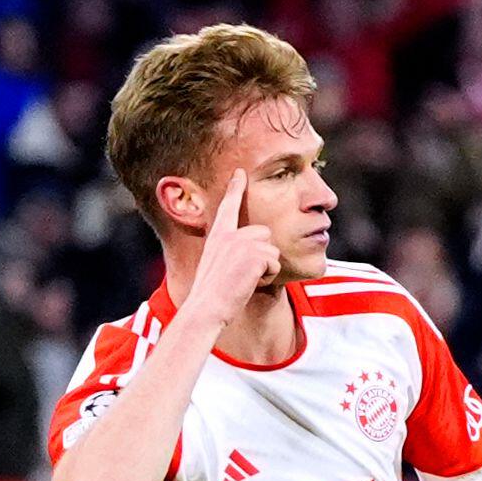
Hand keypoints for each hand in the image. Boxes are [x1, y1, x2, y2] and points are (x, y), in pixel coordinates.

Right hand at [178, 168, 280, 326]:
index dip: (235, 189)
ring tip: (244, 281)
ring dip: (265, 269)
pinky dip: (267, 277)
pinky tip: (249, 284)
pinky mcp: (255, 254)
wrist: (206, 308)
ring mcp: (242, 242)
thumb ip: (229, 252)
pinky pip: (274, 263)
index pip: (228, 207)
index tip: (240, 172)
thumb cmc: (210, 295)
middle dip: (262, 253)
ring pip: (272, 250)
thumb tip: (248, 249)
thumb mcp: (214, 267)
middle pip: (264, 233)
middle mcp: (230, 235)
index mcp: (217, 236)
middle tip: (243, 274)